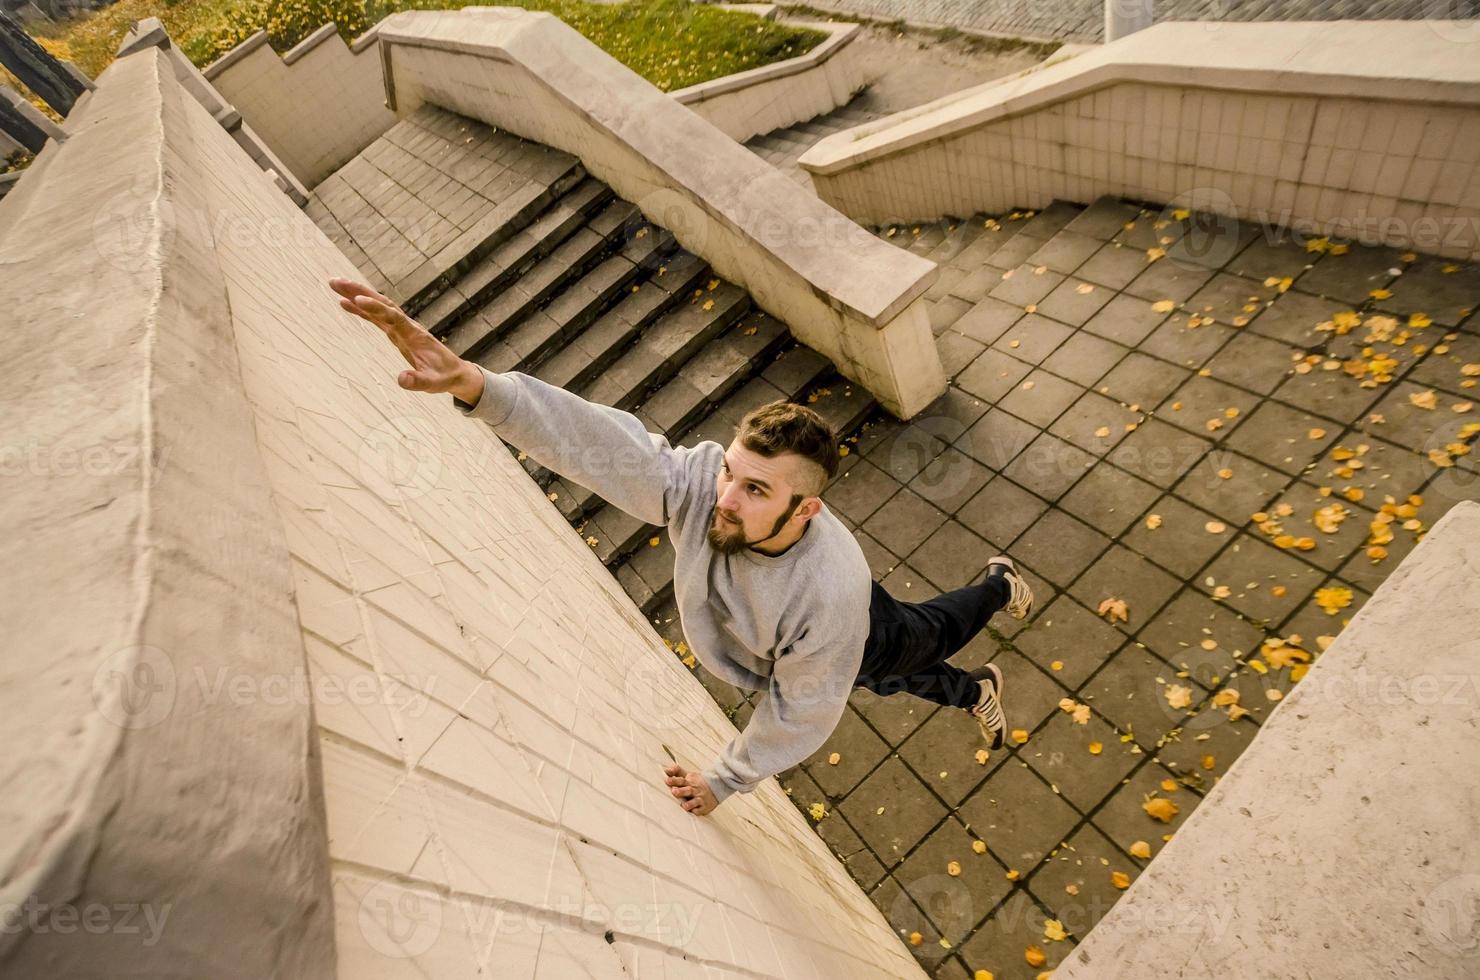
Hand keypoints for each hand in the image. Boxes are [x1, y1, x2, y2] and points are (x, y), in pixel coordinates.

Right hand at [327, 278, 482, 402]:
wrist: (453, 372)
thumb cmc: (443, 377)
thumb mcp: (432, 384)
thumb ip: (418, 382)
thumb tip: (401, 380)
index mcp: (414, 334)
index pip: (393, 316)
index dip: (375, 307)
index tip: (358, 300)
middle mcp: (406, 326)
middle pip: (381, 303)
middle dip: (359, 291)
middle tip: (336, 282)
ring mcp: (400, 327)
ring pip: (377, 306)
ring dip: (357, 294)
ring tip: (335, 285)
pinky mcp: (395, 332)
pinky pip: (376, 317)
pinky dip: (361, 309)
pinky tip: (344, 303)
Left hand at [663, 763, 717, 815]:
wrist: (716, 787)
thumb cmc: (696, 783)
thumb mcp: (687, 775)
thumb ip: (676, 771)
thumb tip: (666, 770)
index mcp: (689, 782)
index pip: (681, 780)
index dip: (674, 780)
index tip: (667, 780)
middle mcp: (694, 790)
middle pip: (688, 790)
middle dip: (681, 791)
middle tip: (674, 791)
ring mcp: (700, 799)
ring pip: (694, 801)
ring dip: (689, 804)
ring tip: (684, 806)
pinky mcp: (704, 807)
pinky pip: (700, 810)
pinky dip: (697, 811)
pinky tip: (693, 812)